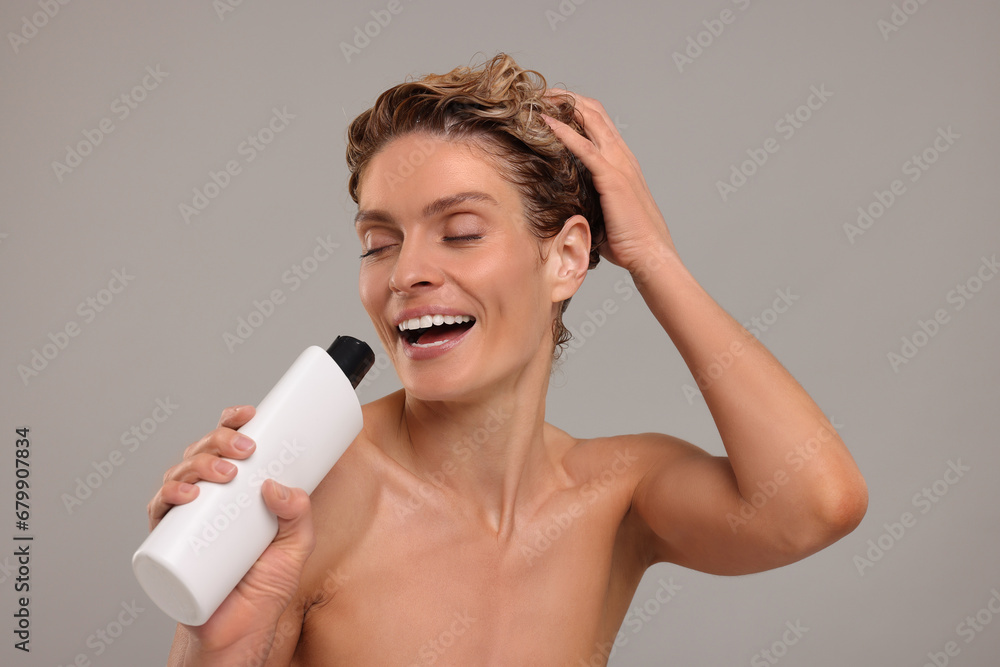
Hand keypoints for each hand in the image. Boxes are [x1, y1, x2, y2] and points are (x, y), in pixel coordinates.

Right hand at [149, 406, 315, 658]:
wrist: (242, 629)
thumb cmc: (265, 585)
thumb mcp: (297, 545)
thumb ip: (299, 514)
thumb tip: (279, 486)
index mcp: (235, 490)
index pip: (228, 446)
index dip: (233, 423)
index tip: (250, 414)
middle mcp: (207, 498)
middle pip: (203, 452)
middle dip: (220, 441)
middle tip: (246, 450)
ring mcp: (186, 518)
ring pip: (180, 474)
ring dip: (199, 464)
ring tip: (225, 475)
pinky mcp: (169, 543)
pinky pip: (158, 512)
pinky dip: (167, 497)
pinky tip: (187, 494)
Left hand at [541, 89, 678, 276]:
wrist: (649, 254)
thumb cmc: (626, 240)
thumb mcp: (601, 211)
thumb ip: (584, 198)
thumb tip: (560, 202)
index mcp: (621, 161)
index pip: (597, 121)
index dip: (574, 107)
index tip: (548, 104)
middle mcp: (621, 156)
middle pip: (593, 111)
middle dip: (565, 98)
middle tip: (538, 93)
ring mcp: (619, 164)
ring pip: (591, 120)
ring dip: (563, 105)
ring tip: (538, 98)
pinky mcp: (612, 178)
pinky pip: (585, 148)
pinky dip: (564, 132)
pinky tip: (545, 122)